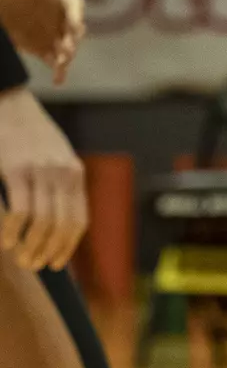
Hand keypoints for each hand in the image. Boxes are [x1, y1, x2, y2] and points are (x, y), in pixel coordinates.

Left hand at [0, 0, 85, 85]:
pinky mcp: (43, 47)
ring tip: (60, 67)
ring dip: (66, 59)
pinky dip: (58, 71)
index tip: (75, 28)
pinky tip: (58, 80)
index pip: (74, 6)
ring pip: (67, 49)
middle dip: (72, 42)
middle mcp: (60, 14)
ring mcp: (53, 32)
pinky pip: (54, 61)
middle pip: (74, 31)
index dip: (76, 17)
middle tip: (67, 51)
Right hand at [0, 87, 87, 269]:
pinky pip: (19, 211)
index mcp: (75, 174)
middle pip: (62, 227)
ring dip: (31, 246)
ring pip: (42, 223)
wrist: (10, 102)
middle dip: (48, 252)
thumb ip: (61, 186)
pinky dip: (12, 231)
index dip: (68, 247)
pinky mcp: (17, 170)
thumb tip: (59, 224)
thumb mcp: (56, 157)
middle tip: (34, 265)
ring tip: (21, 258)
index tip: (57, 263)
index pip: (79, 221)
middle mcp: (63, 174)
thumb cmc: (31, 134)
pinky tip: (6, 241)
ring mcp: (40, 172)